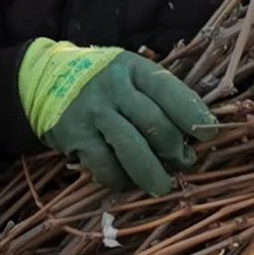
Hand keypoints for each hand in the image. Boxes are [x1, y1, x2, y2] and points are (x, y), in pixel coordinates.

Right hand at [18, 38, 215, 198]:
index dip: (193, 115)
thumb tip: (194, 134)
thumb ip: (157, 95)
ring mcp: (93, 113)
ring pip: (131, 149)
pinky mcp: (76, 137)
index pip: (169, 91)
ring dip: (152, 173)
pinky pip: (104, 166)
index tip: (209, 136)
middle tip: (184, 163)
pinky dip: (120, 179)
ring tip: (162, 186)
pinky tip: (128, 181)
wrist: (44, 78)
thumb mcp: (129, 73)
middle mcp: (114, 88)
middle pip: (154, 124)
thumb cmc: (102, 80)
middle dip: (175, 150)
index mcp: (133, 68)